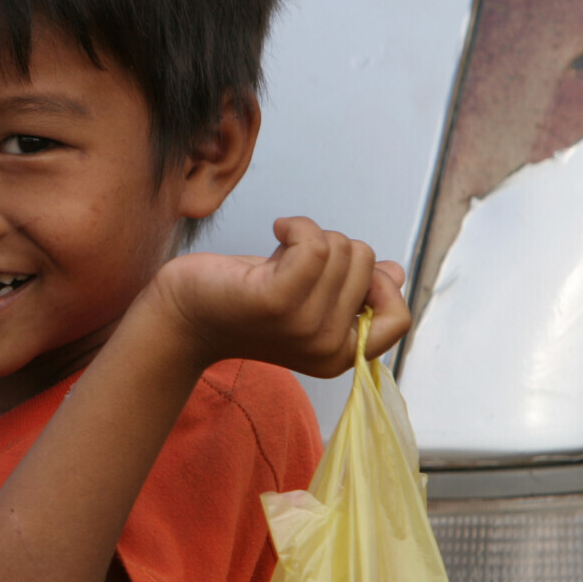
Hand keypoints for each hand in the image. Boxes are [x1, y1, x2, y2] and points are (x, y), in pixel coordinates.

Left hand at [149, 216, 409, 377]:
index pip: (399, 319)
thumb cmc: (244, 300)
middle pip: (367, 264)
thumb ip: (351, 290)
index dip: (382, 285)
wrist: (183, 315)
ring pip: (342, 249)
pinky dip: (297, 225)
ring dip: (310, 237)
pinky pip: (315, 244)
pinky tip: (276, 228)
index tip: (343, 271)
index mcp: (340, 356)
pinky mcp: (276, 301)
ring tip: (277, 258)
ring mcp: (303, 327)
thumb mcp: (308, 297)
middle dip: (333, 248)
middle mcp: (327, 349)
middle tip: (291, 263)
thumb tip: (394, 271)